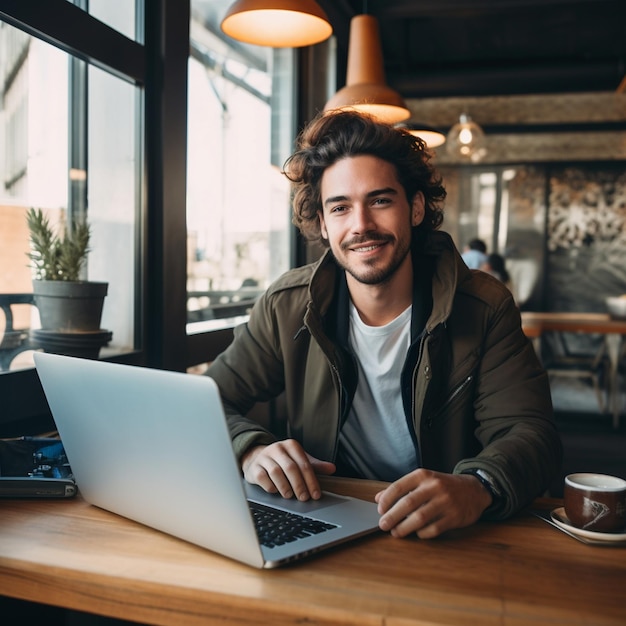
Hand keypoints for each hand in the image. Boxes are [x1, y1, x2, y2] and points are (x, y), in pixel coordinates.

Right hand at [241, 439, 335, 500]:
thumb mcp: (299, 460)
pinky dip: (270, 486)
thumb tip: (332, 468)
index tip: (316, 494)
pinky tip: (276, 492)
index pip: (304, 464)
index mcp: (291, 446)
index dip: (311, 480)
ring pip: (276, 472)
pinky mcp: (254, 467)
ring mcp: (264, 457)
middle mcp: (277, 449)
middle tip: (304, 498)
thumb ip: (315, 466)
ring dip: (285, 486)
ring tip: (290, 496)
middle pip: (291, 468)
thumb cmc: (283, 461)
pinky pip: (262, 477)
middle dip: (299, 485)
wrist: (257, 457)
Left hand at [375, 469, 491, 538]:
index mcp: (423, 475)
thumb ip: (401, 488)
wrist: (474, 489)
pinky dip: (422, 534)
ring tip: (396, 533)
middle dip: (392, 516)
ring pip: (420, 518)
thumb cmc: (443, 486)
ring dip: (404, 528)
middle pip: (408, 503)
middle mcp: (434, 487)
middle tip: (383, 525)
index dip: (386, 500)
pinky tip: (417, 533)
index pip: (399, 487)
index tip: (379, 510)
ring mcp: (446, 502)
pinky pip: (433, 529)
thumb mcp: (423, 481)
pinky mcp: (454, 517)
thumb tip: (378, 498)